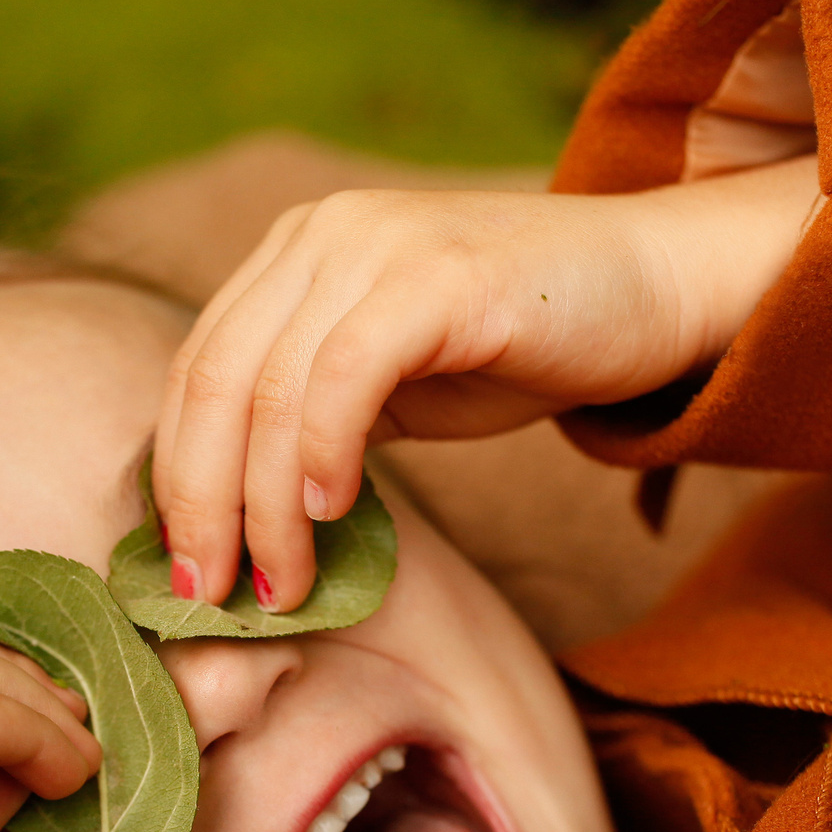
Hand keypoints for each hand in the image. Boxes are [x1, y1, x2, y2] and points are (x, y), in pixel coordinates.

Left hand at [152, 154, 820, 610]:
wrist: (658, 285)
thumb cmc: (526, 345)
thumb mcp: (395, 386)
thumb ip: (313, 424)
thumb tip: (234, 524)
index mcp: (294, 255)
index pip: (195, 372)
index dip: (174, 478)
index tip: (182, 570)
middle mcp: (320, 235)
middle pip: (212, 383)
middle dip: (198, 505)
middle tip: (206, 596)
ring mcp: (376, 244)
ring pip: (269, 389)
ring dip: (261, 507)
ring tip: (282, 584)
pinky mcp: (437, 274)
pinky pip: (343, 374)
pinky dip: (320, 452)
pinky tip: (329, 514)